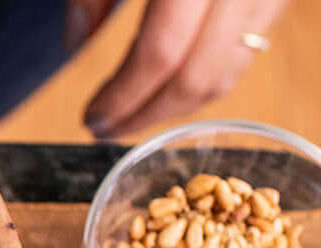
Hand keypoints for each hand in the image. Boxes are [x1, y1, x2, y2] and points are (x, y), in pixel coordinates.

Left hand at [81, 0, 288, 138]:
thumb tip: (75, 43)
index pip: (160, 55)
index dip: (123, 97)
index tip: (92, 120)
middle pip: (197, 75)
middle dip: (148, 115)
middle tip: (108, 131)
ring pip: (226, 72)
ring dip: (178, 106)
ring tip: (134, 114)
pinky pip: (245, 52)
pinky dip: (207, 79)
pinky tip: (171, 87)